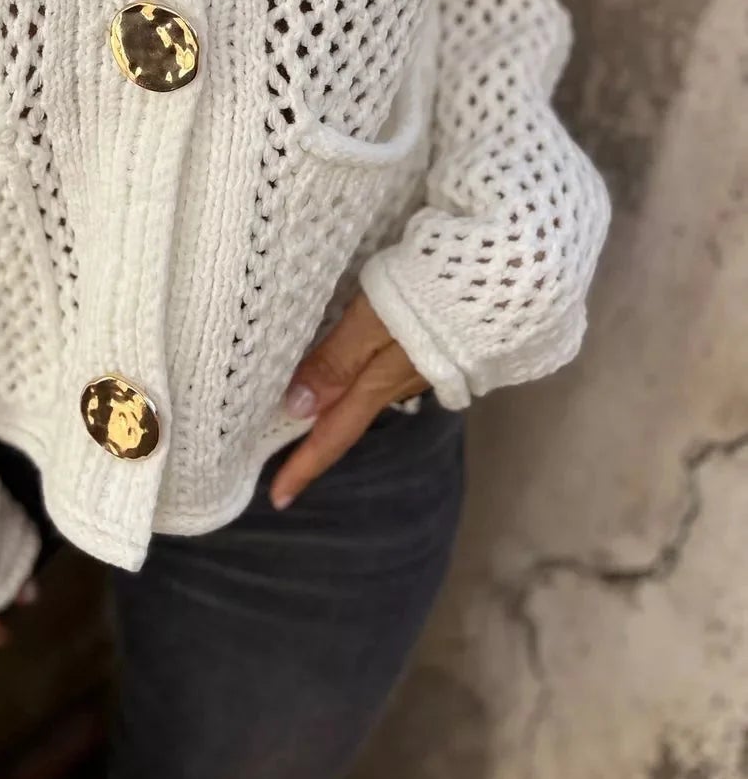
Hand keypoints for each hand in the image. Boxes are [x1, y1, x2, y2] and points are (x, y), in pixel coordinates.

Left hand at [269, 291, 427, 509]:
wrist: (500, 279)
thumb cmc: (429, 296)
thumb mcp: (373, 319)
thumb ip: (337, 359)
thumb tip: (296, 408)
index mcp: (380, 384)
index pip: (334, 433)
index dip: (305, 465)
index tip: (277, 499)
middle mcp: (400, 385)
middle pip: (348, 418)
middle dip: (317, 439)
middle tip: (282, 454)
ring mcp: (420, 368)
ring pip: (366, 395)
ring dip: (337, 406)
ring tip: (306, 409)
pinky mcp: (434, 349)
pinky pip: (383, 374)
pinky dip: (357, 379)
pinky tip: (350, 369)